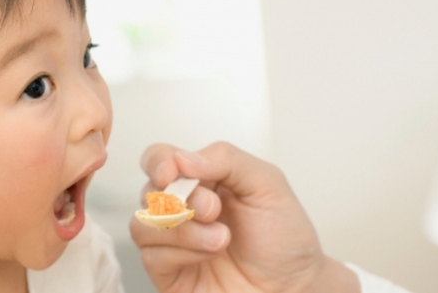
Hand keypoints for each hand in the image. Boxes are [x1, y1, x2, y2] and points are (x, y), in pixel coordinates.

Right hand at [130, 142, 359, 292]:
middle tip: (215, 210)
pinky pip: (150, 255)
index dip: (158, 161)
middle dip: (181, 198)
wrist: (294, 286)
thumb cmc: (285, 240)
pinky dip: (181, 252)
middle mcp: (183, 209)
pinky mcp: (169, 273)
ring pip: (143, 223)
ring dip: (182, 229)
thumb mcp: (267, 184)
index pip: (160, 159)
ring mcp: (174, 242)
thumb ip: (226, 158)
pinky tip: (209, 255)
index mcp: (203, 181)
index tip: (172, 172)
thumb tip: (181, 158)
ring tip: (220, 239)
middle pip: (149, 190)